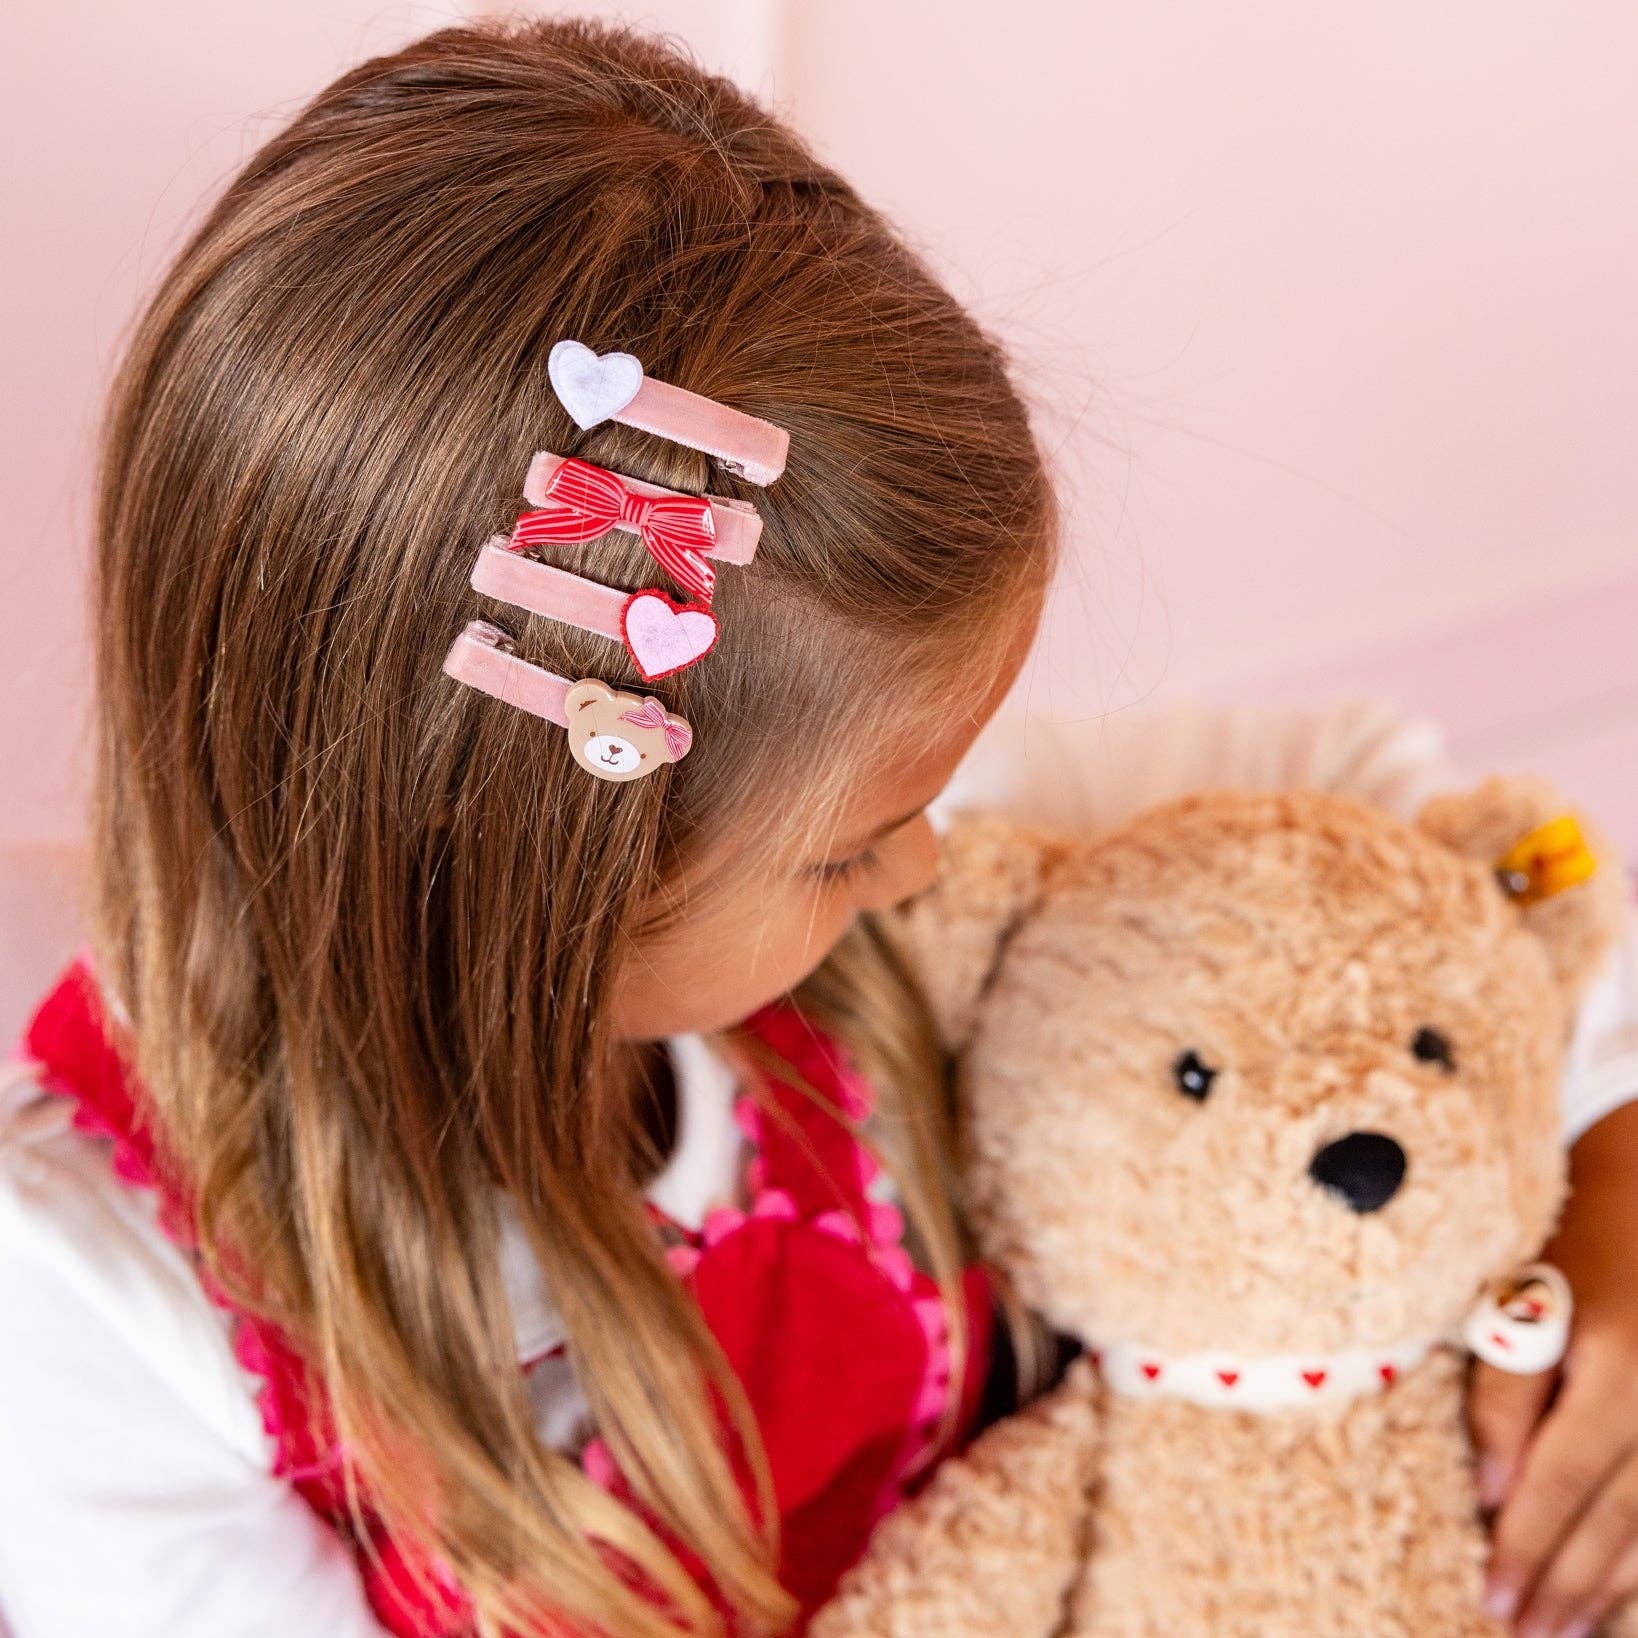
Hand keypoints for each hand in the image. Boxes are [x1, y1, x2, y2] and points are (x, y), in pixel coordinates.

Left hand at [1470, 1103, 1637, 1637]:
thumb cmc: (1567, 1232)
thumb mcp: (1518, 1291)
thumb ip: (1503, 1391)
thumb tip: (1493, 1495)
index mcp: (1613, 1361)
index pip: (1561, 1479)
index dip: (1526, 1546)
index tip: (1489, 1599)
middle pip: (1616, 1517)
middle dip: (1565, 1584)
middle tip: (1520, 1635)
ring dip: (1612, 1587)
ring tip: (1565, 1636)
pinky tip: (1622, 1594)